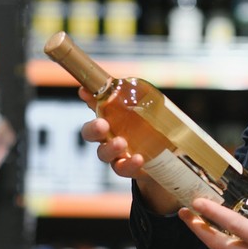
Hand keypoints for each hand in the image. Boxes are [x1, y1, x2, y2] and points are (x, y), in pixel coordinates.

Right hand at [77, 87, 177, 213]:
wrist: (162, 156)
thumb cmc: (145, 127)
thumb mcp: (141, 109)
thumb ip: (128, 96)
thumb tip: (114, 80)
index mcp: (109, 119)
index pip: (94, 106)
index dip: (88, 98)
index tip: (85, 91)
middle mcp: (106, 137)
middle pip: (90, 133)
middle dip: (93, 129)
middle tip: (102, 125)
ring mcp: (115, 154)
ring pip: (103, 153)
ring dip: (110, 148)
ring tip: (121, 143)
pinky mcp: (127, 168)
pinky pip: (123, 169)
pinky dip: (129, 164)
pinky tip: (138, 158)